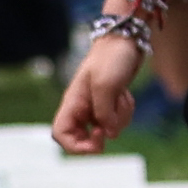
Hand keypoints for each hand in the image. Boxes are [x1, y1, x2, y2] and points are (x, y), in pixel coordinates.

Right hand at [53, 30, 143, 151]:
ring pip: (105, 131)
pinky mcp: (110, 104)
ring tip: (121, 98)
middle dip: (99, 138)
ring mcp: (96, 107)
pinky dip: (124, 112)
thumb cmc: (111, 58)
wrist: (126, 40)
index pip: (60, 134)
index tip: (96, 143)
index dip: (75, 147)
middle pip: (81, 138)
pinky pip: (117, 121)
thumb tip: (109, 134)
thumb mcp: (106, 85)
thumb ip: (105, 113)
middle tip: (110, 130)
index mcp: (73, 103)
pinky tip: (125, 95)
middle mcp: (81, 108)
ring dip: (118, 120)